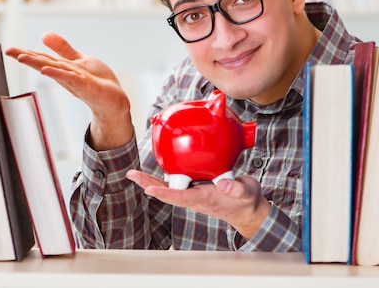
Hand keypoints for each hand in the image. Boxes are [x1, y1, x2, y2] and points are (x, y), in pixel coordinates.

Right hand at [5, 32, 132, 150]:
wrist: (114, 100)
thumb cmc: (98, 81)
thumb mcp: (79, 60)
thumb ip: (63, 49)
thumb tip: (44, 35)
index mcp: (62, 68)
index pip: (42, 58)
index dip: (26, 53)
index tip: (8, 49)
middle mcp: (65, 75)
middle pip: (44, 63)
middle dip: (26, 57)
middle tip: (8, 52)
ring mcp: (75, 81)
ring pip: (54, 69)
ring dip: (38, 63)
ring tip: (21, 57)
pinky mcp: (86, 85)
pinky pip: (71, 78)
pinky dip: (58, 74)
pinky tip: (46, 70)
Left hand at [126, 170, 270, 240]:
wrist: (247, 210)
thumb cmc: (247, 201)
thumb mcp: (246, 193)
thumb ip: (236, 188)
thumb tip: (224, 183)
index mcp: (204, 199)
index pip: (180, 197)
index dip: (164, 193)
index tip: (148, 190)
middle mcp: (194, 198)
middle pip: (167, 192)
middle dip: (148, 184)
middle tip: (131, 174)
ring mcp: (193, 194)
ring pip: (168, 188)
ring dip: (150, 181)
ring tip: (134, 173)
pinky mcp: (195, 189)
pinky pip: (175, 183)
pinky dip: (163, 177)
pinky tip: (157, 169)